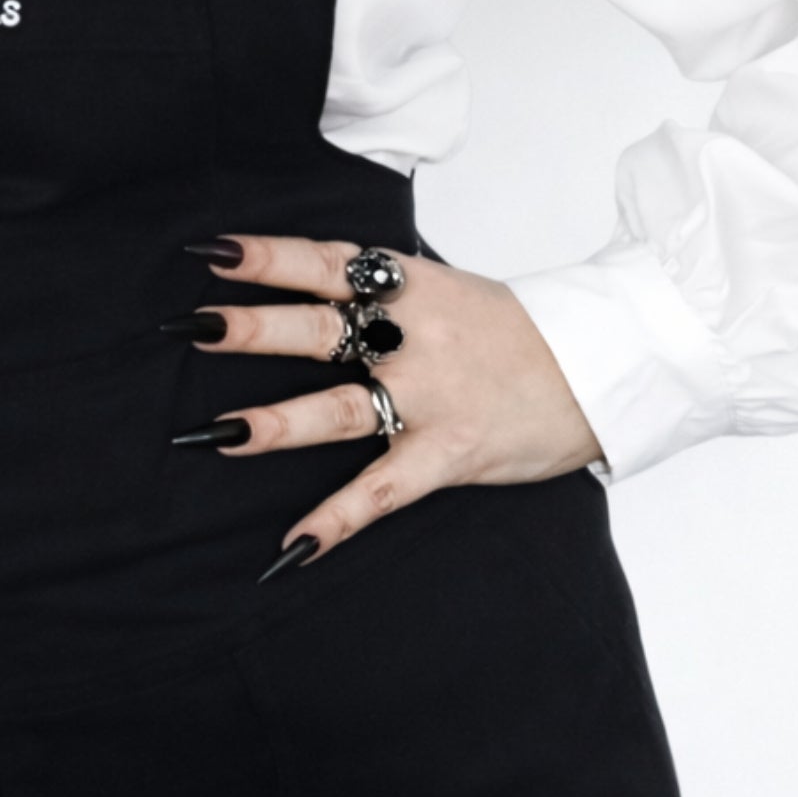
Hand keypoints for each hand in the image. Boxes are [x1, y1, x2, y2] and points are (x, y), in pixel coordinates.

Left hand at [171, 237, 605, 571]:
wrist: (606, 366)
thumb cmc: (519, 332)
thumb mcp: (449, 291)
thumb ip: (386, 292)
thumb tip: (313, 283)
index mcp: (413, 287)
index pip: (329, 263)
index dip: (270, 257)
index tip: (212, 252)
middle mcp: (415, 336)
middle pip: (320, 328)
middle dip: (253, 328)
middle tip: (190, 326)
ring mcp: (433, 396)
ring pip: (341, 408)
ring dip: (277, 423)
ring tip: (218, 432)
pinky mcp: (452, 452)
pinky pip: (385, 490)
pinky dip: (338, 518)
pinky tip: (294, 544)